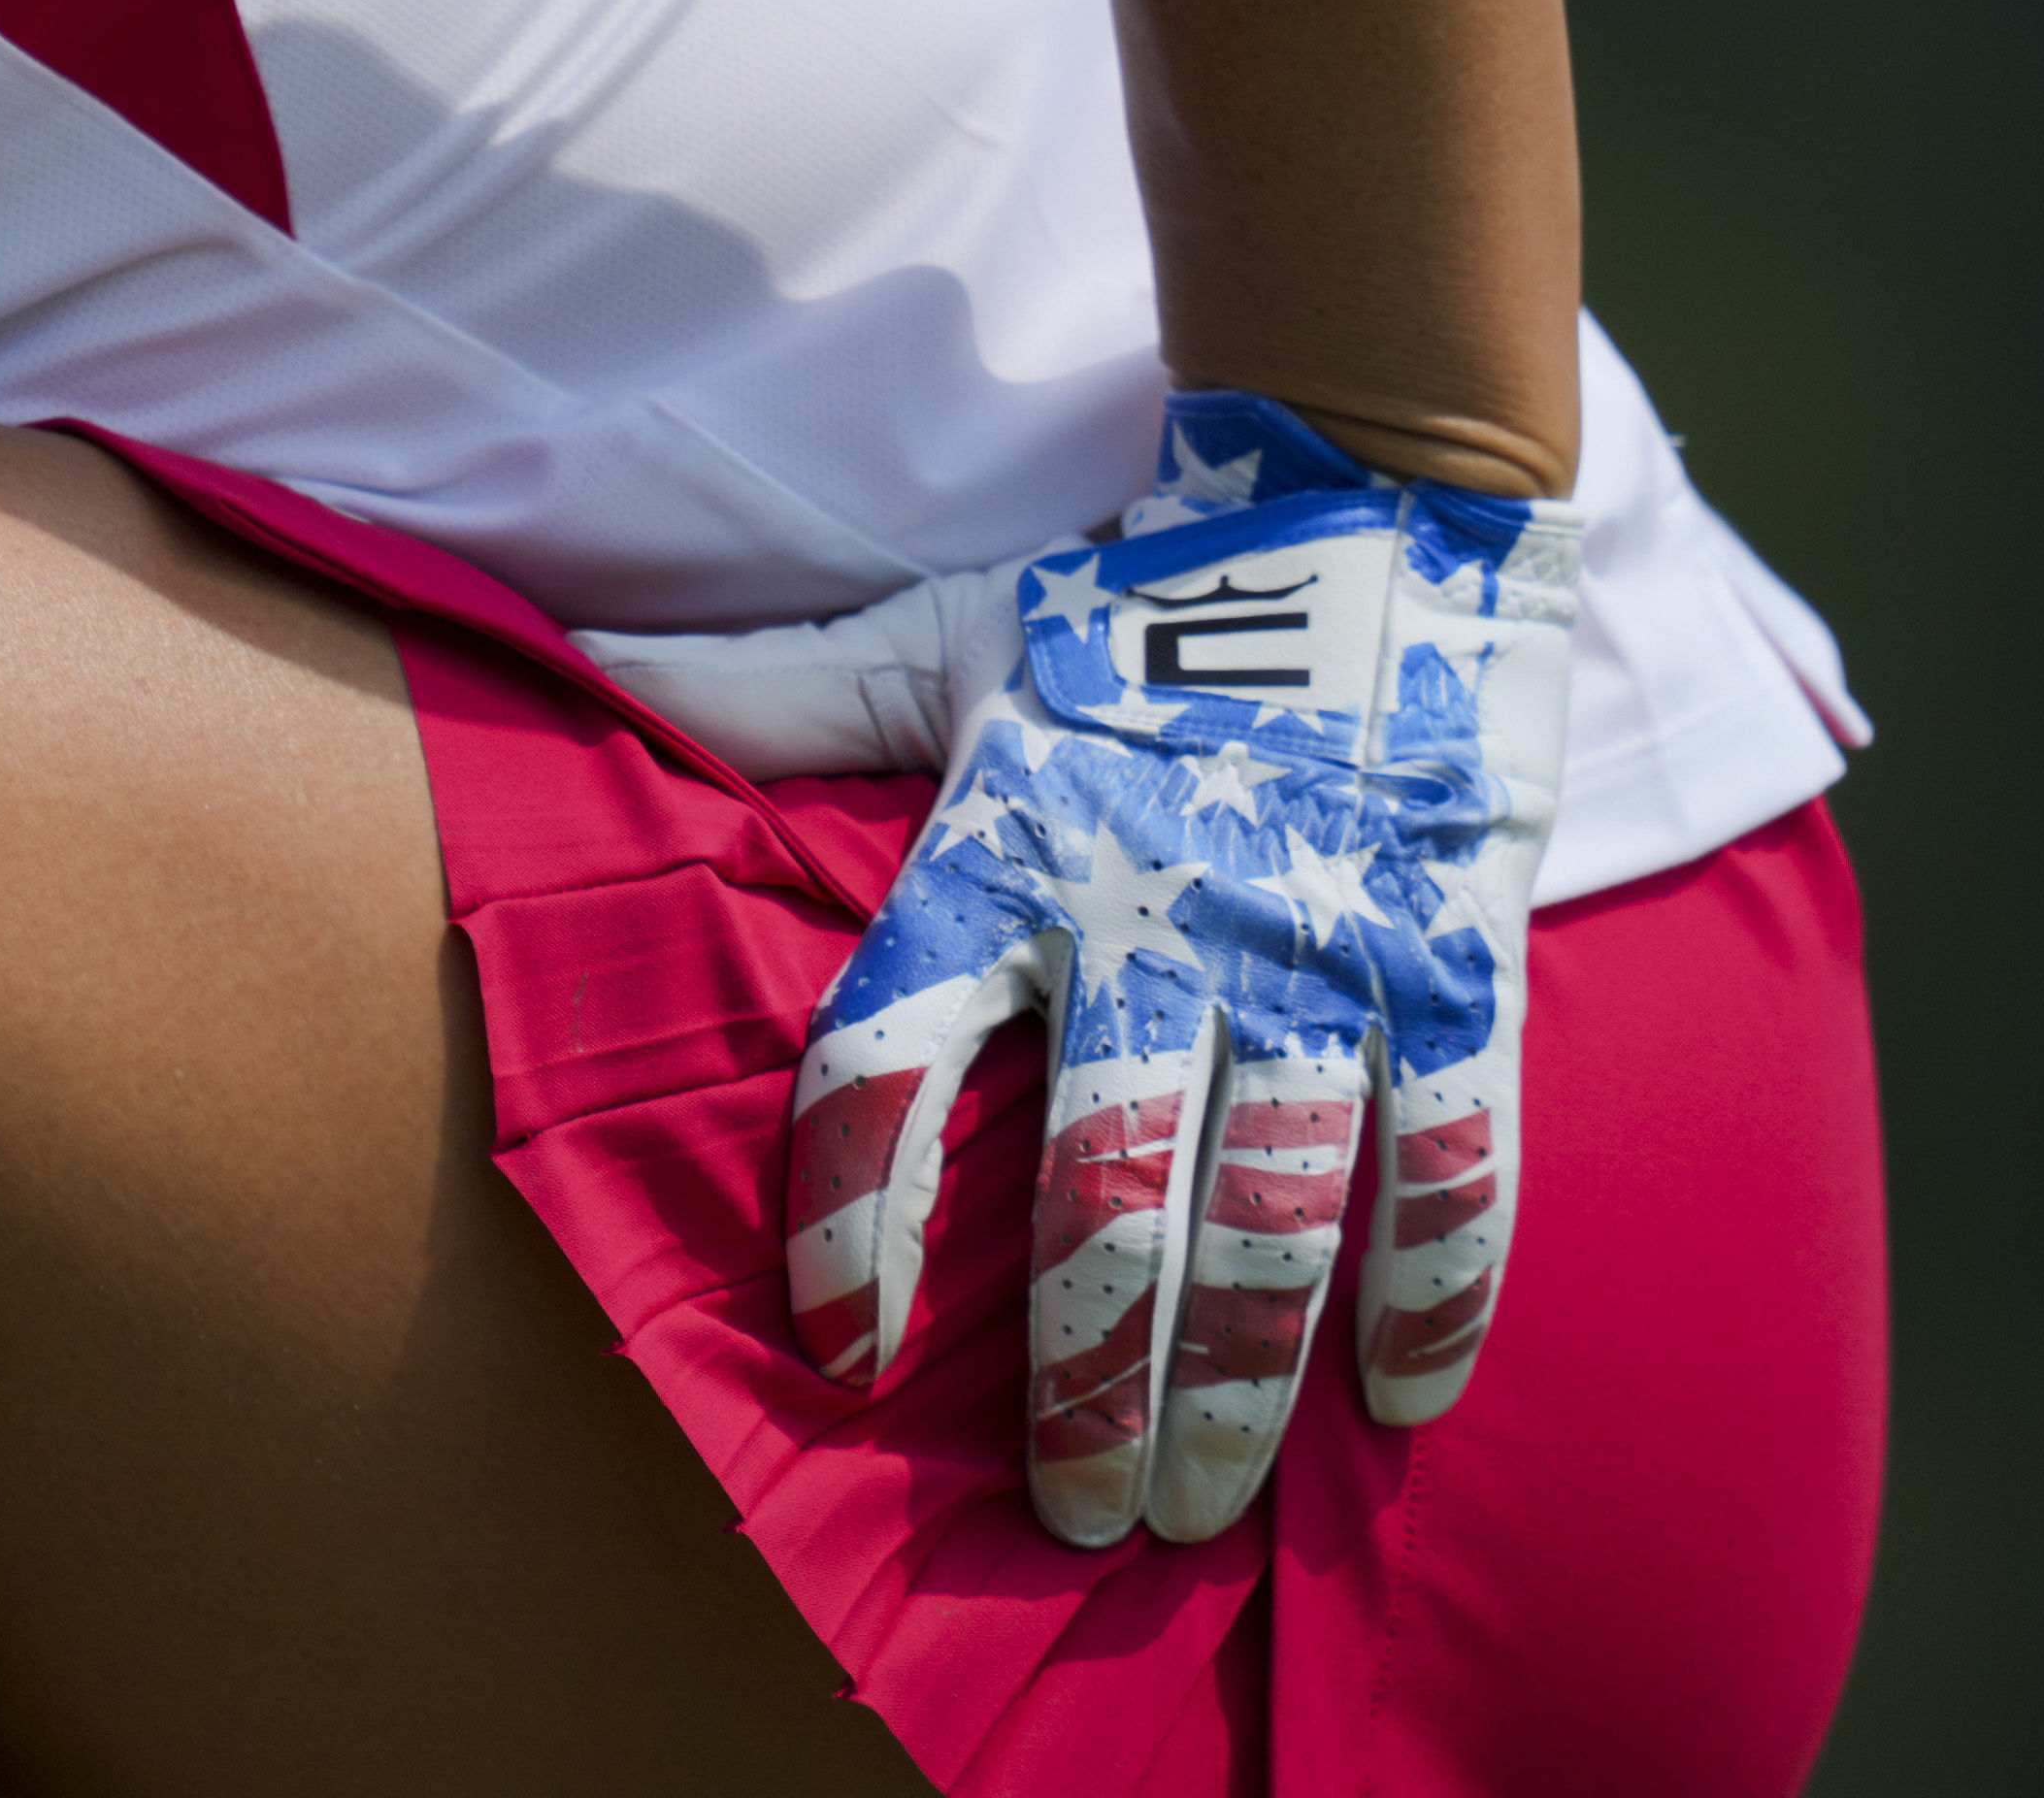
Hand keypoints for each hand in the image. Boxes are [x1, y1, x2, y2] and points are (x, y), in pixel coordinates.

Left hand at [608, 394, 1579, 1547]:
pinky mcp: (1452, 970)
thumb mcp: (930, 637)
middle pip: (1103, 1191)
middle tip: (1067, 1520)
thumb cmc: (1120, 616)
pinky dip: (1433, 1291)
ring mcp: (1315, 960)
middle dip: (1084, 1377)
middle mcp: (1155, 926)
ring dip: (1241, 1383)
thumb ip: (769, 690)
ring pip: (1274, 1213)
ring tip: (1194, 1517)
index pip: (892, 1052)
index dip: (852, 1206)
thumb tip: (588, 673)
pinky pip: (1455, 1161)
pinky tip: (1397, 1408)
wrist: (1363, 522)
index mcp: (1003, 856)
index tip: (837, 1348)